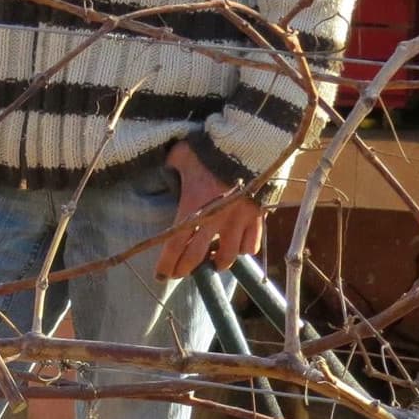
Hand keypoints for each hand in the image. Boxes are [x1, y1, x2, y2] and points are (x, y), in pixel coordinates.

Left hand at [155, 139, 266, 280]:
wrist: (250, 142)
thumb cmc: (212, 149)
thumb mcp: (184, 154)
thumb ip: (174, 163)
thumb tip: (169, 164)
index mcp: (192, 208)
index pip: (174, 246)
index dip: (167, 264)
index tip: (161, 275)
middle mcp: (214, 220)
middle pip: (197, 257)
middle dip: (186, 269)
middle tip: (180, 273)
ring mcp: (238, 220)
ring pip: (228, 256)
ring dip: (218, 264)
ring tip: (213, 263)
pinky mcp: (257, 216)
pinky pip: (252, 244)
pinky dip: (244, 250)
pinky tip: (239, 248)